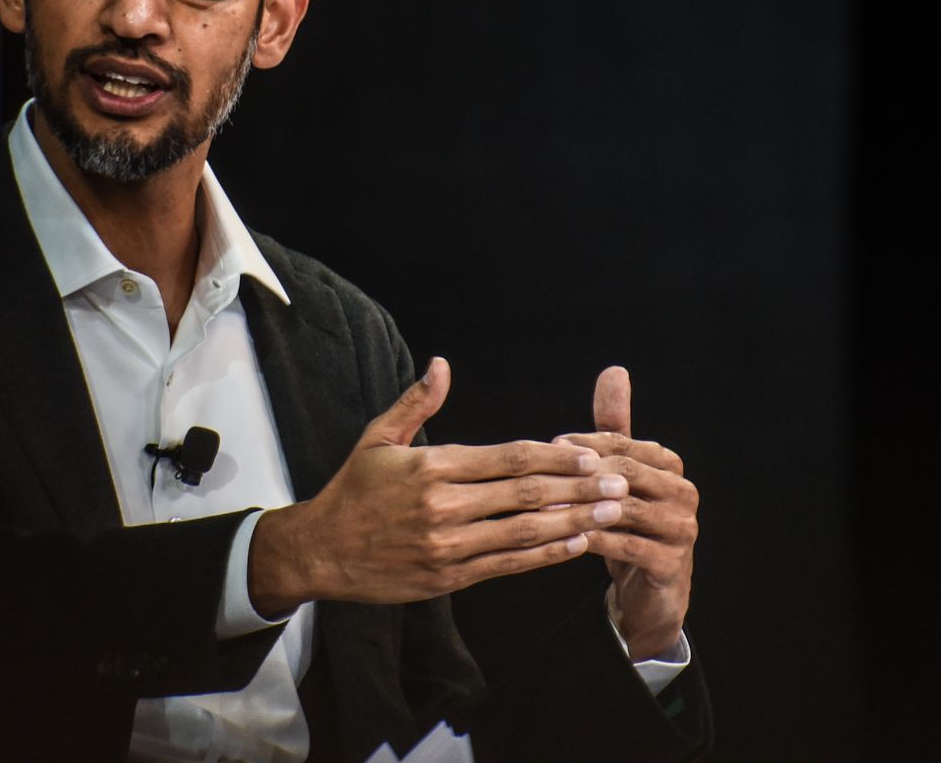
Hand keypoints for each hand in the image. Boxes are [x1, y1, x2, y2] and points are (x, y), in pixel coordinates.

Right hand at [249, 357, 627, 616]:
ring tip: (611, 512)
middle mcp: (443, 505)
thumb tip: (441, 365)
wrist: (321, 551)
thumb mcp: (377, 438)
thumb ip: (415, 403)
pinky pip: (508, 564)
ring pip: (524, 531)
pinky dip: (546, 554)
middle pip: (524, 493)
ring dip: (573, 521)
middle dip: (578, 487)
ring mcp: (447, 544)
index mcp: (431, 466)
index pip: (506, 457)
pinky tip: (575, 543)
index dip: (553, 455)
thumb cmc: (353, 491)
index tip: (589, 451)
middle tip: (618, 482)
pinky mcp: (448, 576)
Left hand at [554, 367, 697, 660]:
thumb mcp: (620, 475)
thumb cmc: (628, 525)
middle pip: (625, 472)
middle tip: (538, 473)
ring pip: (624, 509)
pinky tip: (563, 537)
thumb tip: (614, 370)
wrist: (649, 592)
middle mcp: (684, 494)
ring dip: (580, 505)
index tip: (549, 445)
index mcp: (671, 466)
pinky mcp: (671, 564)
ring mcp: (683, 530)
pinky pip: (627, 546)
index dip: (585, 443)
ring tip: (541, 505)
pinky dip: (593, 539)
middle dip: (580, 472)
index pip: (624, 443)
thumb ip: (614, 426)